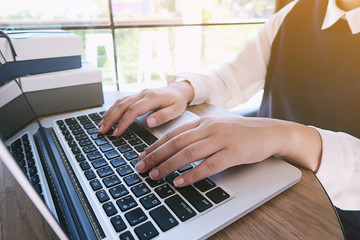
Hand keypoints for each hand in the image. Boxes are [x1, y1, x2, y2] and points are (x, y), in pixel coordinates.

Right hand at [98, 81, 193, 135]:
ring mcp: (138, 94)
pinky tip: (107, 117)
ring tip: (101, 126)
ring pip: (120, 102)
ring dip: (109, 114)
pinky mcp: (136, 95)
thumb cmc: (178, 101)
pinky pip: (122, 101)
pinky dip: (113, 109)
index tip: (117, 132)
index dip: (124, 122)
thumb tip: (149, 122)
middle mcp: (143, 94)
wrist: (179, 89)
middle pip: (122, 105)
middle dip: (111, 119)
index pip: (134, 110)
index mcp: (152, 98)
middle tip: (102, 131)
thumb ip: (162, 116)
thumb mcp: (176, 110)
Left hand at [135, 115, 321, 186]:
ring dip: (169, 165)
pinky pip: (209, 165)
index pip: (173, 134)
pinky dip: (192, 174)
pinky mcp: (233, 153)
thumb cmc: (241, 132)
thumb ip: (198, 134)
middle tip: (141, 167)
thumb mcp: (216, 127)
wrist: (268, 131)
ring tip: (155, 176)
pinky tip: (180, 181)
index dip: (155, 145)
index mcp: (203, 122)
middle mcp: (209, 128)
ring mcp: (221, 140)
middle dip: (155, 156)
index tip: (142, 156)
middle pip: (176, 143)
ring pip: (188, 153)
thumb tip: (176, 147)